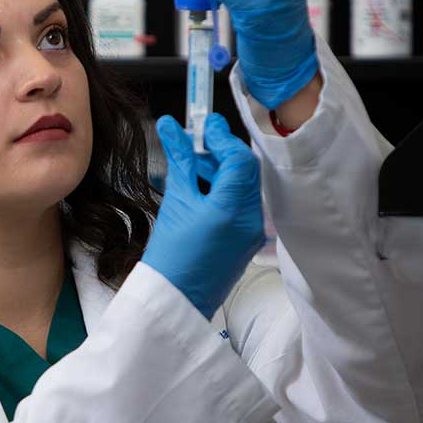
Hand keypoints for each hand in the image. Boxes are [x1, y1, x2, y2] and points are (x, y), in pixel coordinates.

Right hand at [141, 114, 264, 319]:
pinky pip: (240, 203)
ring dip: (220, 169)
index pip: (239, 158)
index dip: (222, 137)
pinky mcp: (246, 238)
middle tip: (194, 139)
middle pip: (245, 170)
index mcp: (234, 209)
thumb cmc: (171, 255)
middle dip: (220, 150)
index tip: (202, 123)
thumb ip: (179, 160)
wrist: (175, 299)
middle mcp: (251, 218)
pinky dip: (222, 189)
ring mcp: (252, 230)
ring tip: (191, 164)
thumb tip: (172, 127)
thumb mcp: (175, 201)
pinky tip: (199, 186)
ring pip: (243, 185)